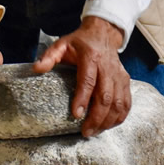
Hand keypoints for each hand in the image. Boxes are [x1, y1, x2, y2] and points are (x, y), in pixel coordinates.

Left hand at [33, 16, 130, 136]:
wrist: (103, 33)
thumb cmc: (80, 42)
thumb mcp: (62, 44)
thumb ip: (49, 56)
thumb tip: (36, 69)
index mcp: (91, 57)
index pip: (88, 81)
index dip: (82, 98)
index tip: (76, 115)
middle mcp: (108, 67)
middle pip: (105, 96)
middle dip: (96, 117)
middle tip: (85, 132)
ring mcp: (119, 75)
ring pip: (118, 102)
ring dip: (108, 120)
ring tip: (95, 131)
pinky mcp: (125, 81)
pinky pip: (127, 102)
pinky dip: (120, 116)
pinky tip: (109, 125)